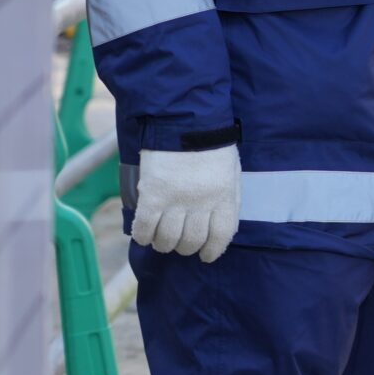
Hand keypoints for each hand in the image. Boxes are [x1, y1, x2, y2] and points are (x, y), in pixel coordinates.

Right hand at [131, 145, 240, 260]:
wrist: (183, 119)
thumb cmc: (210, 145)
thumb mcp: (230, 172)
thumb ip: (227, 198)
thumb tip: (218, 226)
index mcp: (224, 196)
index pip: (221, 236)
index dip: (212, 250)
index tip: (205, 256)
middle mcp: (201, 203)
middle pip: (192, 240)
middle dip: (185, 248)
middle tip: (180, 244)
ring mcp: (176, 200)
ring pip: (168, 238)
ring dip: (163, 244)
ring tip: (161, 240)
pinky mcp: (152, 194)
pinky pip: (145, 226)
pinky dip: (143, 235)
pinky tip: (144, 235)